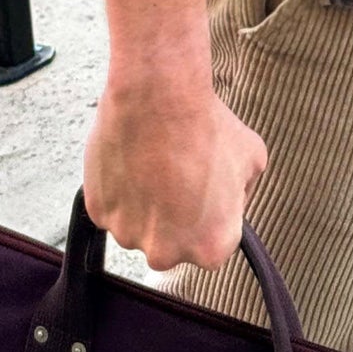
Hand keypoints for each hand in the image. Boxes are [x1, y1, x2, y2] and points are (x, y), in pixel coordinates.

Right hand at [83, 54, 266, 273]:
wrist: (159, 97)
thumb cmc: (207, 126)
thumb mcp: (253, 159)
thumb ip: (243, 195)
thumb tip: (231, 202)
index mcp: (211, 248)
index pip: (211, 243)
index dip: (210, 213)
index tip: (206, 188)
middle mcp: (167, 254)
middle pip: (171, 242)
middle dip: (175, 216)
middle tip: (178, 175)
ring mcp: (129, 236)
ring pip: (138, 226)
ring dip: (145, 203)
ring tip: (155, 162)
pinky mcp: (99, 214)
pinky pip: (112, 207)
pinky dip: (120, 189)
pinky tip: (133, 159)